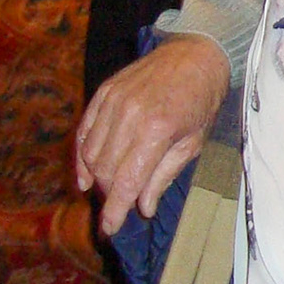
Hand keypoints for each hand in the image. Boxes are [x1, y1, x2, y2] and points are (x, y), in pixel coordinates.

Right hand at [76, 34, 231, 235]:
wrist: (195, 53)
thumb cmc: (201, 100)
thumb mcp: (193, 143)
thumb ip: (164, 175)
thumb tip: (143, 207)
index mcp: (156, 130)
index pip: (126, 181)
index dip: (115, 210)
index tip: (109, 229)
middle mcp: (129, 115)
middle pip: (105, 170)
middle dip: (108, 195)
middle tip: (118, 207)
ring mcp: (113, 101)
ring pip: (90, 152)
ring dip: (95, 178)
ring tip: (107, 190)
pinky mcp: (104, 92)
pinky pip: (85, 129)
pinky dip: (82, 154)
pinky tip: (86, 172)